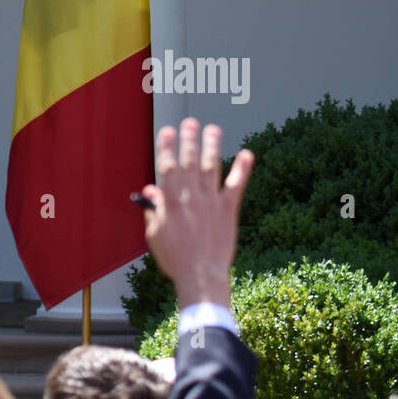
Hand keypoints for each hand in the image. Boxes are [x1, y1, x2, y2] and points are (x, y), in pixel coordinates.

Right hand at [140, 119, 254, 309]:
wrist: (201, 276)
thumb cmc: (175, 259)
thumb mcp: (155, 235)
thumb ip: (153, 211)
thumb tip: (149, 192)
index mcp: (169, 204)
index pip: (167, 169)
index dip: (167, 148)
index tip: (167, 131)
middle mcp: (190, 198)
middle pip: (189, 163)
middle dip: (189, 140)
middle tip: (190, 123)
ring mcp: (211, 202)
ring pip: (211, 168)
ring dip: (212, 146)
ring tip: (213, 129)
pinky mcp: (228, 210)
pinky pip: (237, 185)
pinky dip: (243, 169)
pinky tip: (247, 153)